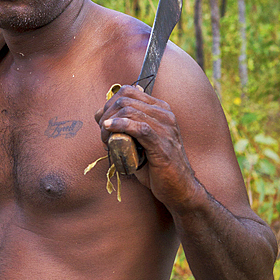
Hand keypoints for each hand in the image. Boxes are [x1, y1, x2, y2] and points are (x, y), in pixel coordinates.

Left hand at [95, 84, 200, 211]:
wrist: (179, 188)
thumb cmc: (156, 166)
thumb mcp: (140, 140)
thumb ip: (126, 126)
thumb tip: (101, 115)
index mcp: (161, 109)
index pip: (128, 92)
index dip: (109, 103)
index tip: (102, 121)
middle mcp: (165, 114)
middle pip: (125, 100)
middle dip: (106, 114)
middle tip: (102, 133)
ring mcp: (165, 128)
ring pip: (129, 112)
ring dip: (109, 124)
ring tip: (105, 139)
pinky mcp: (162, 144)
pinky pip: (139, 128)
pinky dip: (120, 126)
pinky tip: (109, 130)